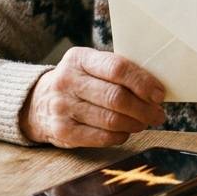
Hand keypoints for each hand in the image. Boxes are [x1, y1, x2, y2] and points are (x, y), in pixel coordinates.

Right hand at [20, 46, 165, 147]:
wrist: (37, 103)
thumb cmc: (78, 82)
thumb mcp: (89, 66)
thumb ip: (117, 71)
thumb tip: (155, 89)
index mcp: (79, 58)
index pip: (117, 68)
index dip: (143, 82)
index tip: (159, 94)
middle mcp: (67, 81)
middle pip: (116, 97)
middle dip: (144, 108)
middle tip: (158, 114)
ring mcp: (63, 107)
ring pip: (112, 120)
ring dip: (135, 123)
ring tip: (144, 122)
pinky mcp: (63, 131)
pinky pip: (102, 137)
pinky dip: (120, 136)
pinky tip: (126, 131)